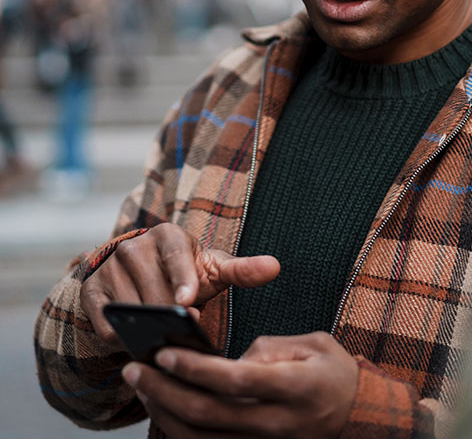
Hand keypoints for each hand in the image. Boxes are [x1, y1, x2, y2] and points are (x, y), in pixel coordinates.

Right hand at [80, 223, 279, 344]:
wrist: (143, 273)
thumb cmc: (187, 273)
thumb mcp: (214, 269)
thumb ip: (242, 271)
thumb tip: (275, 266)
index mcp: (168, 236)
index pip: (176, 256)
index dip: (182, 280)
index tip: (189, 304)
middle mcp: (134, 246)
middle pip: (153, 290)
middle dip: (169, 315)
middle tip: (183, 332)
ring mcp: (109, 267)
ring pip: (129, 307)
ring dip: (146, 328)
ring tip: (164, 339)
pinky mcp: (91, 290)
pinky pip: (104, 321)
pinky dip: (120, 336)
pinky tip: (137, 340)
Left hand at [122, 332, 358, 438]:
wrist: (357, 416)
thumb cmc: (334, 374)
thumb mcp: (315, 345)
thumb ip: (270, 348)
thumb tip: (229, 361)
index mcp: (294, 388)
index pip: (234, 380)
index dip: (195, 369)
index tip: (164, 353)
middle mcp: (277, 424)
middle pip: (208, 415)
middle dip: (164, 391)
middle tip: (135, 369)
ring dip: (164, 413)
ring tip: (142, 387)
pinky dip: (180, 433)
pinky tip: (164, 411)